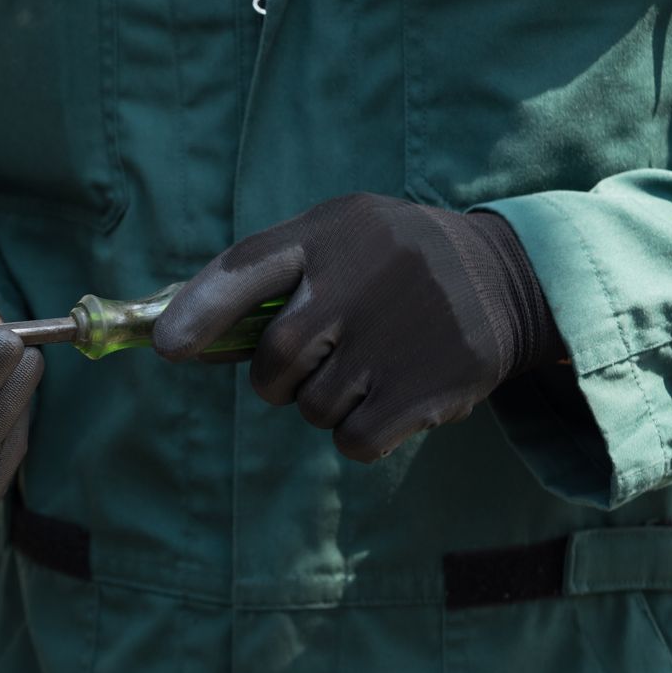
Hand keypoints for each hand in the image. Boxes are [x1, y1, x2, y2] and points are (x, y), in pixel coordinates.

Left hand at [152, 193, 561, 461]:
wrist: (505, 279)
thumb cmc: (388, 266)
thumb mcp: (336, 240)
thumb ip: (263, 278)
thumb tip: (173, 337)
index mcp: (330, 233)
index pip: (247, 268)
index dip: (200, 310)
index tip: (167, 347)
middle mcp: (363, 277)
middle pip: (275, 361)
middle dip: (280, 378)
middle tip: (319, 359)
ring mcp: (398, 333)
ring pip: (313, 407)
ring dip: (328, 403)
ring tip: (372, 364)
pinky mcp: (431, 385)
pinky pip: (354, 440)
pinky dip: (360, 433)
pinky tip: (392, 397)